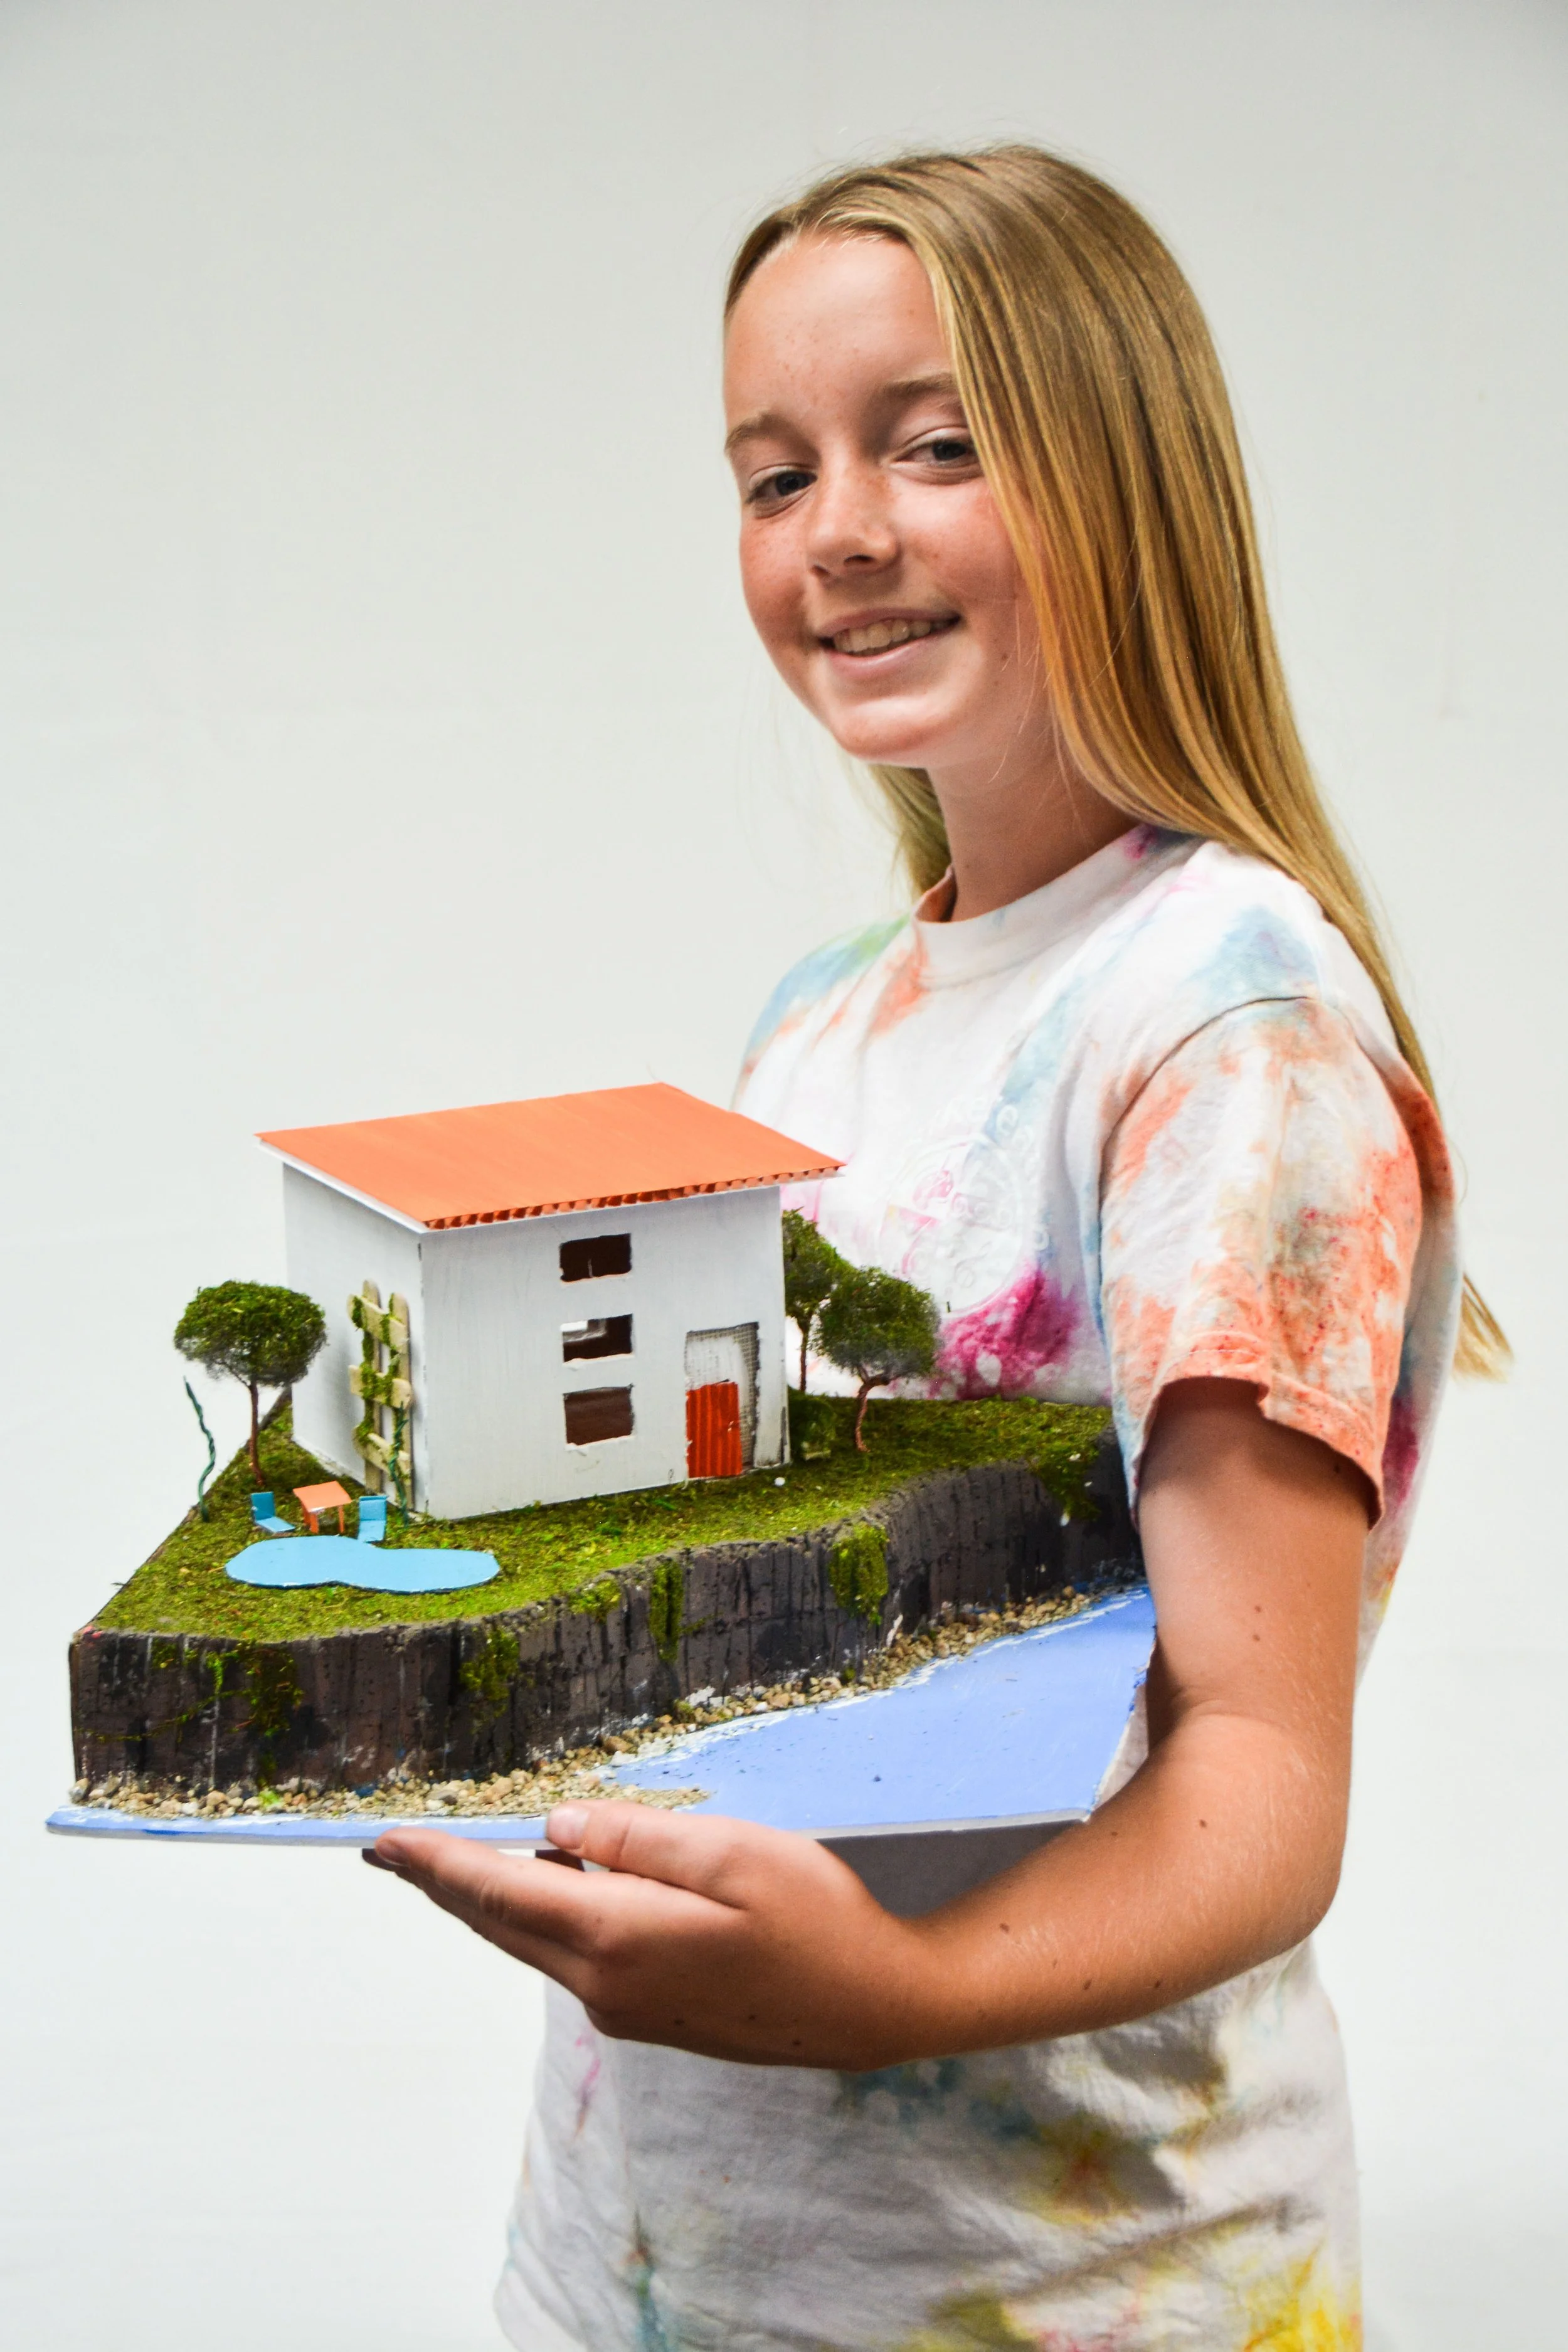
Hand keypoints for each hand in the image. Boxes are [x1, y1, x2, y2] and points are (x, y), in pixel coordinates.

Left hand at [367, 1802, 938, 2068]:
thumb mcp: (734, 1853)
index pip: (498, 1893)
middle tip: (393, 1851)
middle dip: (445, 1884)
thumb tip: (556, 1826)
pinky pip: (575, 1957)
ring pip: (537, 1942)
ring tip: (457, 1859)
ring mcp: (626, 2009)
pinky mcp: (651, 2015)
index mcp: (617, 1938)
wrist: (877, 2007)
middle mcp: (605, 1986)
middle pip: (503, 1926)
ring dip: (497, 1900)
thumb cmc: (818, 1920)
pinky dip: (546, 1918)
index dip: (437, 1864)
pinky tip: (557, 1883)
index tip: (384, 1842)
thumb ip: (635, 1839)